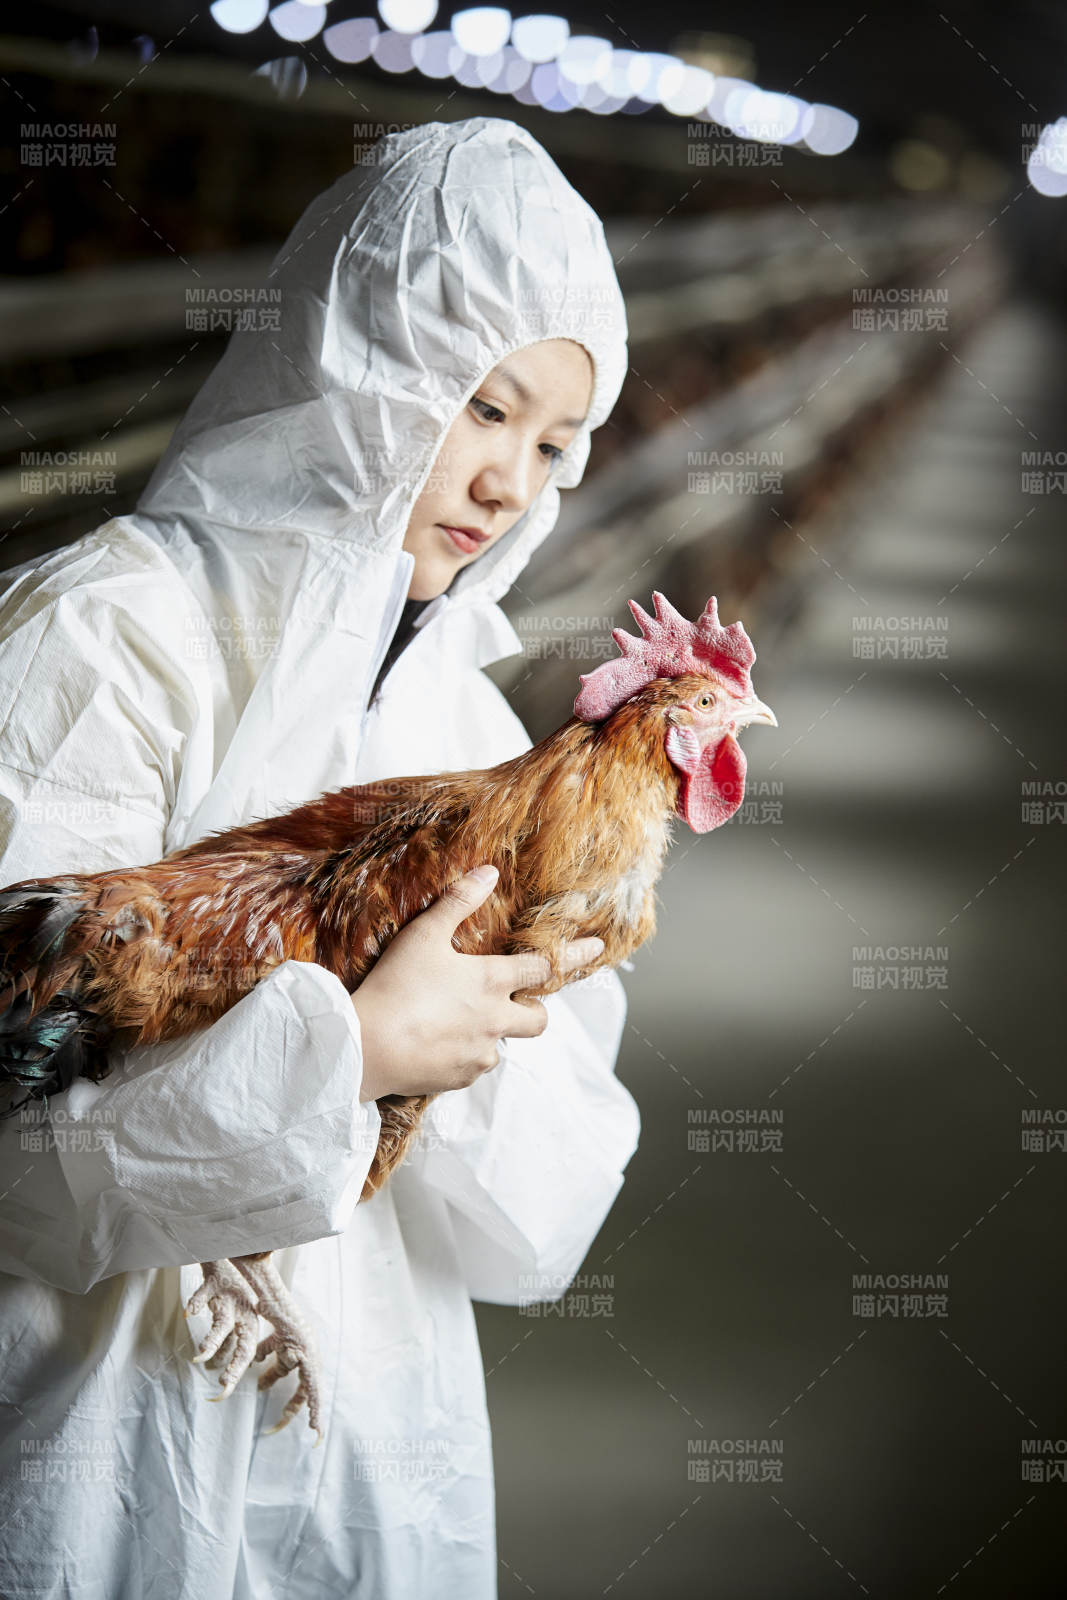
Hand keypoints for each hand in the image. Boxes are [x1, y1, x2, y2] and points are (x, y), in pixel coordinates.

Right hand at [351, 864, 603, 1100]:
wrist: (367, 1047)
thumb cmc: (395, 986)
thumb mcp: (423, 935)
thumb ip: (457, 902)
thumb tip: (490, 871)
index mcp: (491, 981)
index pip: (544, 967)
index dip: (573, 956)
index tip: (597, 949)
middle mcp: (496, 1020)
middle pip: (539, 1019)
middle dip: (535, 1009)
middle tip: (515, 1001)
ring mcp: (481, 1052)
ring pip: (505, 1044)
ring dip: (494, 1033)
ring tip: (459, 1022)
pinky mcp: (462, 1078)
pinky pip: (476, 1066)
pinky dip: (466, 1054)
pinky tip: (439, 1044)